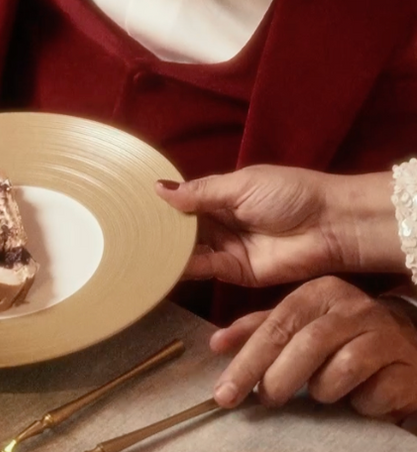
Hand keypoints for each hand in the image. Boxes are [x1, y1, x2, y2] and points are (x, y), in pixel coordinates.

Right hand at [155, 166, 399, 285]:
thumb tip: (158, 188)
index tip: (131, 204)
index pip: (184, 200)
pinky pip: (206, 269)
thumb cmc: (289, 193)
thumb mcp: (240, 185)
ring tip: (136, 246)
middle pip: (184, 228)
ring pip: (190, 249)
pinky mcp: (238, 272)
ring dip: (168, 248)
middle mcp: (221, 222)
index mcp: (222, 196)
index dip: (162, 203)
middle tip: (126, 229)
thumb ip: (200, 192)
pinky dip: (186, 266)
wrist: (331, 225)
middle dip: (160, 229)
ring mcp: (228, 248)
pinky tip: (163, 261)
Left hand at [210, 276, 416, 419]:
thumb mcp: (301, 322)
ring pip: (340, 372)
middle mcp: (354, 307)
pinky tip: (360, 398)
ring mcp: (386, 336)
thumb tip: (216, 344)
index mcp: (321, 292)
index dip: (247, 361)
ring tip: (322, 391)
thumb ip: (260, 329)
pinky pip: (374, 396)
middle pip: (305, 346)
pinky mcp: (408, 369)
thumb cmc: (343, 333)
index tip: (224, 393)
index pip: (276, 325)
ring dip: (323, 390)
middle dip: (277, 380)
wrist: (410, 343)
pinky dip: (360, 404)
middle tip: (265, 400)